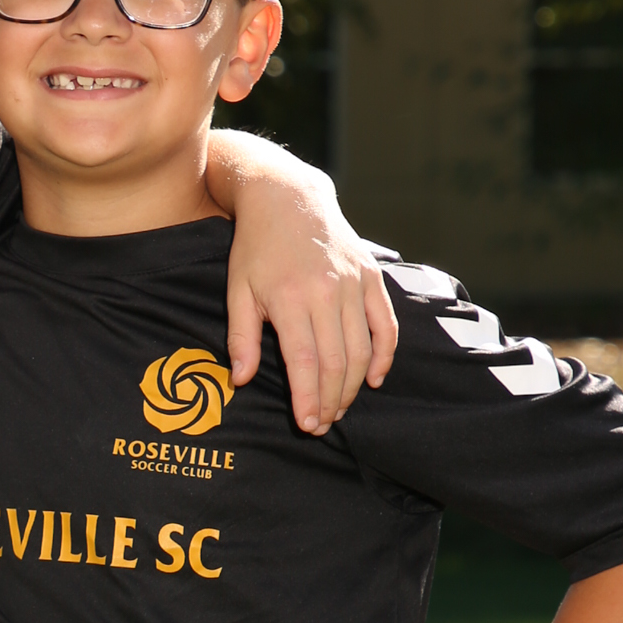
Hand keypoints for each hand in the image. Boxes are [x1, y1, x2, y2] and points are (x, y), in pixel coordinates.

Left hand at [220, 156, 397, 434]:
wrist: (287, 198)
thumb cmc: (255, 249)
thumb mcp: (237, 291)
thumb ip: (241, 338)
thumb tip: (242, 380)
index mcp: (290, 299)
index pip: (305, 363)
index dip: (308, 399)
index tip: (307, 425)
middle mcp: (327, 292)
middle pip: (337, 362)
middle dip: (330, 401)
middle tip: (321, 424)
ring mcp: (353, 284)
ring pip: (363, 349)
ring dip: (353, 386)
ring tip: (339, 407)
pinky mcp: (370, 277)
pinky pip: (385, 324)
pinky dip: (384, 355)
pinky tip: (374, 379)